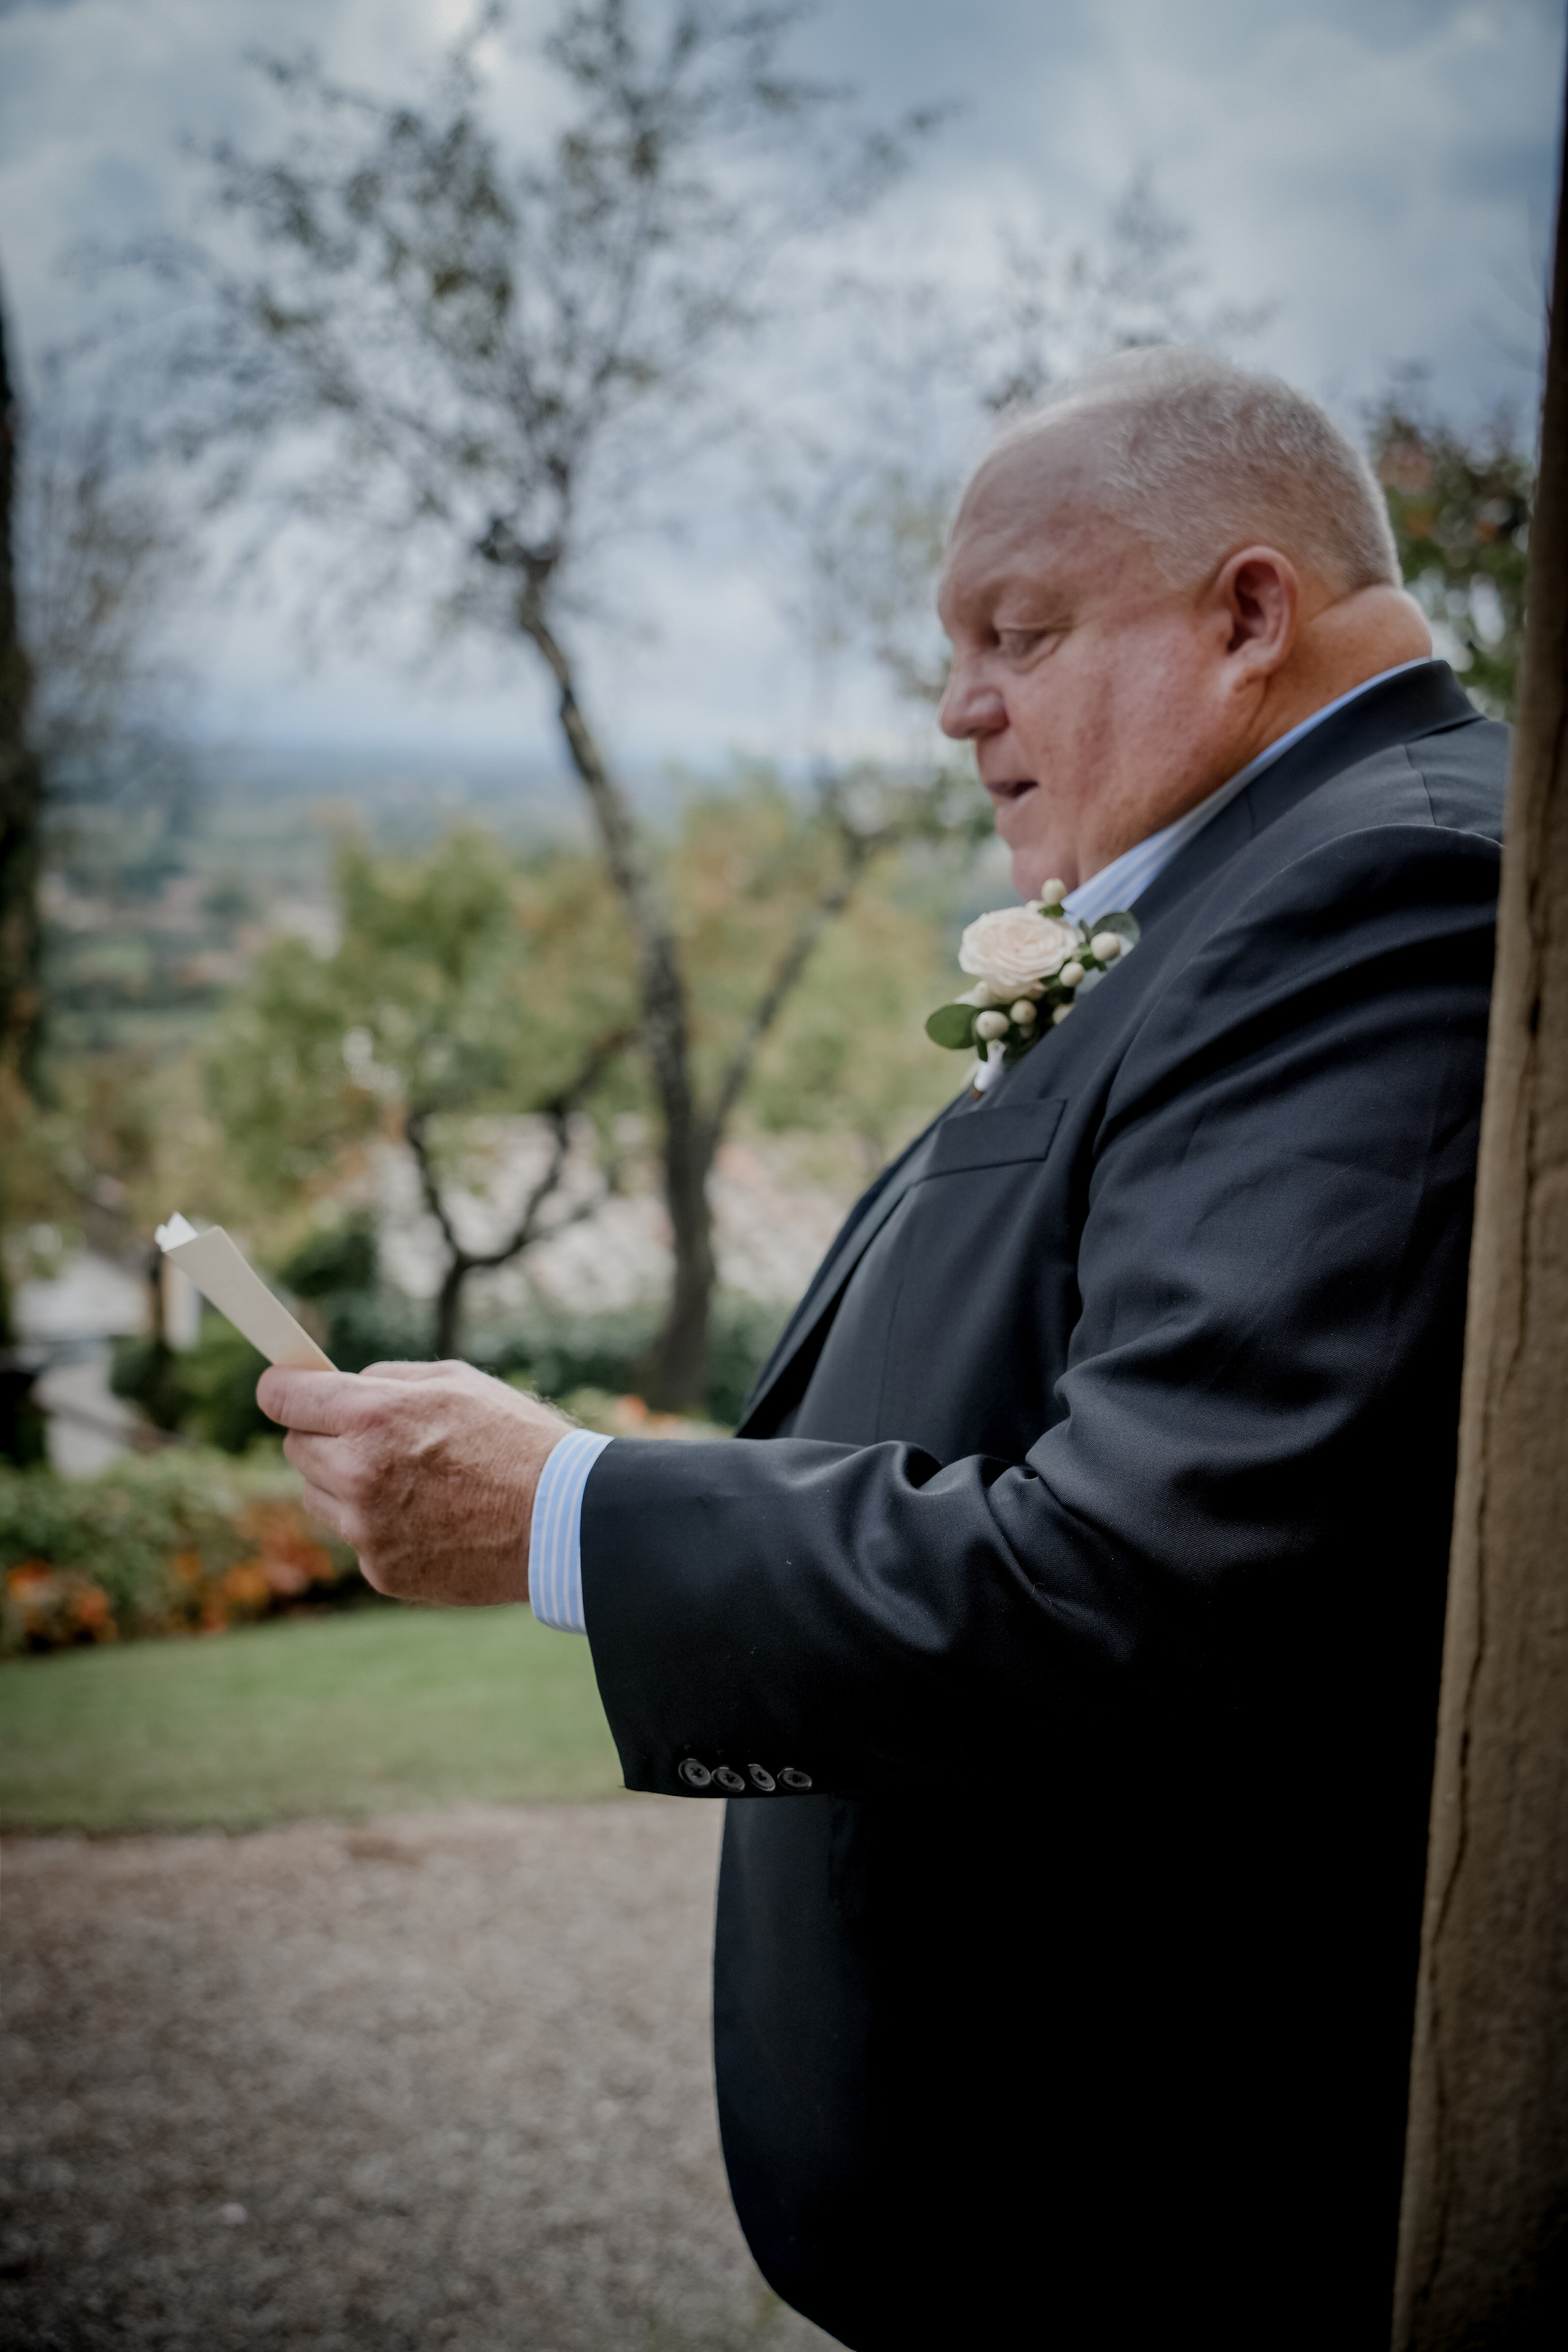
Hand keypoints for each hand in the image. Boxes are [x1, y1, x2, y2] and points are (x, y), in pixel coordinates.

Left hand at [256, 1359, 573, 1605]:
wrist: (562, 1521)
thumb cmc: (516, 1441)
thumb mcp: (455, 1382)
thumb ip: (386, 1381)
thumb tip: (340, 1385)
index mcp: (373, 1417)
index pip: (283, 1398)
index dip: (282, 1388)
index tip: (284, 1388)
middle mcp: (357, 1475)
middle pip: (295, 1448)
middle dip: (321, 1435)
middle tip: (366, 1435)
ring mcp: (366, 1530)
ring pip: (318, 1497)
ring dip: (345, 1483)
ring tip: (409, 1480)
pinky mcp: (382, 1571)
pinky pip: (357, 1538)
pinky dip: (380, 1526)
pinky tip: (431, 1518)